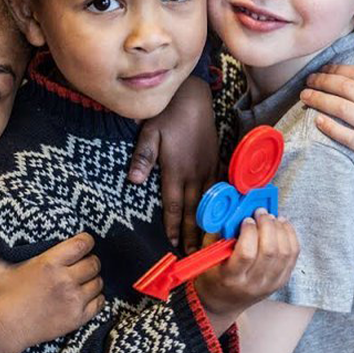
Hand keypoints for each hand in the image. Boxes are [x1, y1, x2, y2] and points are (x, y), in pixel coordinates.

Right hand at [0, 233, 103, 352]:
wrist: (6, 330)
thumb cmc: (2, 297)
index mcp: (50, 263)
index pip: (83, 244)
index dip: (86, 241)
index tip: (83, 243)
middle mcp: (65, 280)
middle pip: (94, 263)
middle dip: (90, 261)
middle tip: (82, 264)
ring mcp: (74, 300)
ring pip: (98, 282)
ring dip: (93, 280)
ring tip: (84, 280)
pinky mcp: (78, 317)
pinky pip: (100, 302)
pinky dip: (96, 298)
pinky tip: (87, 296)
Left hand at [128, 75, 218, 252]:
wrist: (194, 99)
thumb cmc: (167, 115)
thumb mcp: (149, 132)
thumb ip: (143, 157)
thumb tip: (135, 181)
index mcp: (176, 170)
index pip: (173, 206)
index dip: (172, 226)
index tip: (172, 244)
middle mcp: (194, 173)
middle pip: (193, 210)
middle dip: (191, 233)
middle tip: (192, 254)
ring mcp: (207, 167)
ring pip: (208, 202)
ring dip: (206, 223)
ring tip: (205, 241)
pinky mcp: (215, 161)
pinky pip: (217, 189)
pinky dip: (217, 205)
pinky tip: (218, 216)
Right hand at [194, 211, 298, 335]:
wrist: (223, 301)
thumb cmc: (214, 275)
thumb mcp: (208, 256)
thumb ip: (219, 233)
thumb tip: (233, 210)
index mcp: (231, 278)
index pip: (246, 254)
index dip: (249, 233)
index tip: (246, 220)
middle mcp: (253, 283)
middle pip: (269, 252)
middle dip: (267, 226)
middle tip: (261, 213)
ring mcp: (270, 284)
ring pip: (285, 252)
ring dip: (280, 229)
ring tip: (271, 218)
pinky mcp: (282, 280)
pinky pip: (293, 255)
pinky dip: (290, 236)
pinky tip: (282, 225)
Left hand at [301, 63, 353, 221]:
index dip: (338, 69)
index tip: (324, 68)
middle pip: (347, 88)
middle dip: (324, 80)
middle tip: (309, 79)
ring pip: (342, 108)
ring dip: (320, 99)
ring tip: (305, 95)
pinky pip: (346, 135)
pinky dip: (330, 127)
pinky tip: (317, 121)